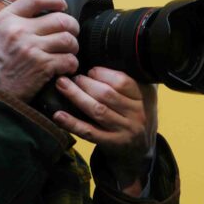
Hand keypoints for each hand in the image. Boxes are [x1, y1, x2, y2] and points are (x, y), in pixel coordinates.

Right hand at [0, 0, 79, 101]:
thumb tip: (14, 16)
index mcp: (5, 19)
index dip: (56, 0)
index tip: (62, 6)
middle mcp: (18, 30)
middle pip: (61, 19)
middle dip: (72, 27)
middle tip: (72, 34)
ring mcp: (31, 48)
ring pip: (68, 39)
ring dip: (73, 47)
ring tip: (69, 52)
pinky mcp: (42, 67)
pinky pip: (69, 59)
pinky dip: (71, 64)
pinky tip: (66, 68)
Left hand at [52, 67, 157, 196]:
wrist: (141, 150)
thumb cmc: (135, 115)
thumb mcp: (143, 95)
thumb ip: (132, 78)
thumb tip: (110, 53)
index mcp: (145, 96)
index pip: (123, 81)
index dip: (102, 73)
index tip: (89, 70)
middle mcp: (137, 113)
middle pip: (107, 94)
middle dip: (85, 83)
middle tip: (71, 77)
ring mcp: (125, 130)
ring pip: (97, 110)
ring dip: (76, 96)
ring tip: (62, 85)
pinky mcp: (112, 144)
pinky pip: (89, 132)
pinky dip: (72, 123)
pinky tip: (58, 115)